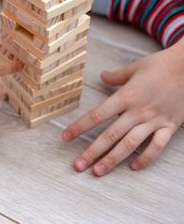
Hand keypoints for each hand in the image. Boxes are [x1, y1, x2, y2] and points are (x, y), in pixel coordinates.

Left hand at [62, 40, 183, 175]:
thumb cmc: (161, 65)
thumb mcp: (135, 67)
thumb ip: (117, 76)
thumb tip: (102, 76)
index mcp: (126, 96)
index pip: (97, 115)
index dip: (80, 127)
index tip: (65, 137)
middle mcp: (138, 111)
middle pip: (110, 135)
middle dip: (92, 151)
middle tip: (78, 165)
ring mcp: (154, 120)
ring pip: (130, 144)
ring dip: (113, 159)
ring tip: (98, 171)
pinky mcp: (170, 126)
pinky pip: (157, 146)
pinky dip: (146, 158)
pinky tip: (133, 167)